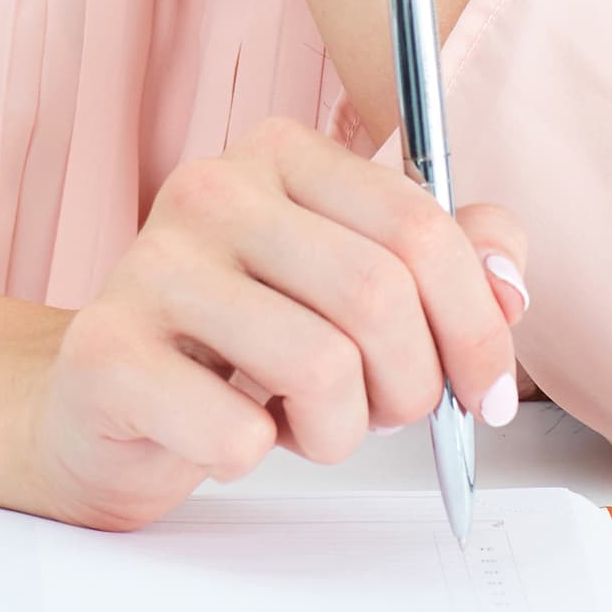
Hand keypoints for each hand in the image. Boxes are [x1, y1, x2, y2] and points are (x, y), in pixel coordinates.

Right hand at [14, 118, 533, 531]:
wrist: (104, 404)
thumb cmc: (241, 345)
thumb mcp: (355, 288)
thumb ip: (449, 265)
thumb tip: (507, 285)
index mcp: (281, 154)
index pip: (418, 227)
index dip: (477, 326)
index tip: (486, 390)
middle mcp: (211, 189)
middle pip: (378, 296)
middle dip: (412, 387)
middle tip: (386, 418)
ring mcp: (151, 265)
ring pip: (320, 366)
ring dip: (337, 432)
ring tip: (303, 424)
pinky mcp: (107, 353)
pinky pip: (236, 430)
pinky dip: (255, 456)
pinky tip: (229, 435)